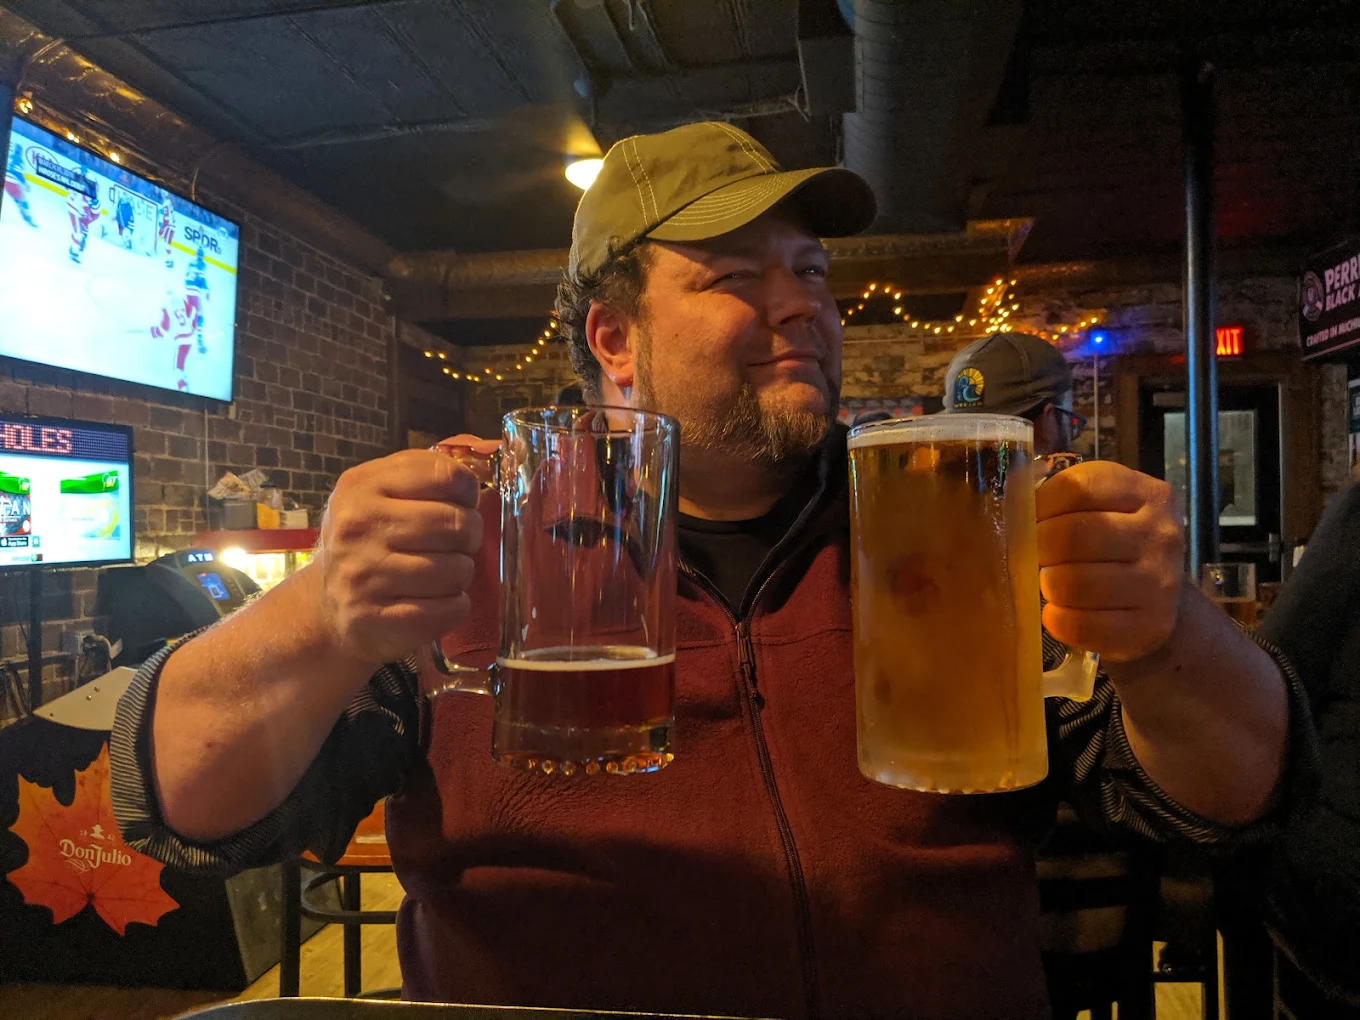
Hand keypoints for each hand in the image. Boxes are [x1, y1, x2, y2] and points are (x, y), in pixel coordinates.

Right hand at [314, 435, 496, 665]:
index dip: (467, 491)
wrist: (327, 605)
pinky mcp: (377, 619)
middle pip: (457, 524)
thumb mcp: (382, 493)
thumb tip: (474, 480)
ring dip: (460, 574)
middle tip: (456, 545)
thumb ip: (425, 475)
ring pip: (458, 570)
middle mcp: (357, 527)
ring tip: (440, 574)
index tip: (462, 504)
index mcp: (361, 486)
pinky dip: (455, 606)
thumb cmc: (370, 540)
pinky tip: (437, 601)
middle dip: (469, 536)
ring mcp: (364, 576)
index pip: (443, 475)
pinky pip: (450, 609)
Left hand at [1035, 461, 1185, 663]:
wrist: (1156, 599)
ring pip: (1074, 583)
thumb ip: (1060, 501)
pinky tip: (1057, 612)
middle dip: (1039, 547)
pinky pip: (1081, 625)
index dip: (1040, 505)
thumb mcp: (1098, 509)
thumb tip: (1012, 508)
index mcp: (1146, 494)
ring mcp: (1160, 583)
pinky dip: (1057, 620)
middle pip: (1073, 535)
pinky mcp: (1150, 626)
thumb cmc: (1112, 546)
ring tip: (1051, 582)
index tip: (1032, 518)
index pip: (1078, 488)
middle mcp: (1160, 535)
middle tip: (1037, 556)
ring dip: (1049, 584)